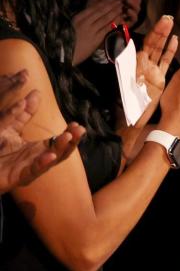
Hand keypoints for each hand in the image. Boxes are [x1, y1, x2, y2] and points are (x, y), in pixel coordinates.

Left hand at [0, 69, 83, 190]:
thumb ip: (23, 113)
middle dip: (72, 141)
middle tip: (80, 130)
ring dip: (60, 149)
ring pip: (50, 161)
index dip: (69, 134)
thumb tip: (37, 92)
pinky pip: (32, 171)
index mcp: (36, 149)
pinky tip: (50, 155)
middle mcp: (36, 160)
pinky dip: (42, 164)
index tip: (77, 124)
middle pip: (60, 151)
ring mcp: (28, 169)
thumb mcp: (8, 127)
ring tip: (69, 137)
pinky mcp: (18, 177)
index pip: (57, 142)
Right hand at [72, 0, 125, 63]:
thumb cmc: (69, 41)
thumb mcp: (74, 26)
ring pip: (105, 18)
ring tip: (122, 8)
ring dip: (115, 12)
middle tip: (121, 0)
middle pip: (101, 10)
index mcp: (78, 17)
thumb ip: (83, 19)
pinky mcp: (96, 38)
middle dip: (112, 4)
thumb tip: (92, 13)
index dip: (104, 2)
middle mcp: (84, 22)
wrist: (66, 54)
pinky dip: (115, 23)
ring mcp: (90, 30)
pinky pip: (107, 28)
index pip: (93, 7)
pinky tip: (121, 19)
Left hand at [86, 0, 140, 23]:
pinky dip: (133, 14)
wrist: (93, 28)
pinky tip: (128, 10)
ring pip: (137, 9)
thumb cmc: (93, 15)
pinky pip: (134, 19)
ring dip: (134, 4)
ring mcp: (128, 16)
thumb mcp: (94, 2)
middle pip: (137, 1)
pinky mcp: (128, 24)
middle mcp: (127, 8)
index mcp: (121, 1)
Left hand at [136, 17, 177, 104]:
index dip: (156, 33)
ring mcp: (152, 72)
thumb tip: (139, 55)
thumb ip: (133, 70)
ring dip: (165, 38)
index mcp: (138, 66)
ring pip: (160, 51)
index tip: (162, 22)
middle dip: (161, 31)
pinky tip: (174, 41)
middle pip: (154, 44)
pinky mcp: (159, 79)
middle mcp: (144, 66)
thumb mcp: (130, 86)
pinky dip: (169, 51)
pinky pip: (165, 62)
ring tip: (171, 24)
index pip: (148, 45)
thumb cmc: (130, 105)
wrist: (133, 119)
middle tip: (168, 18)